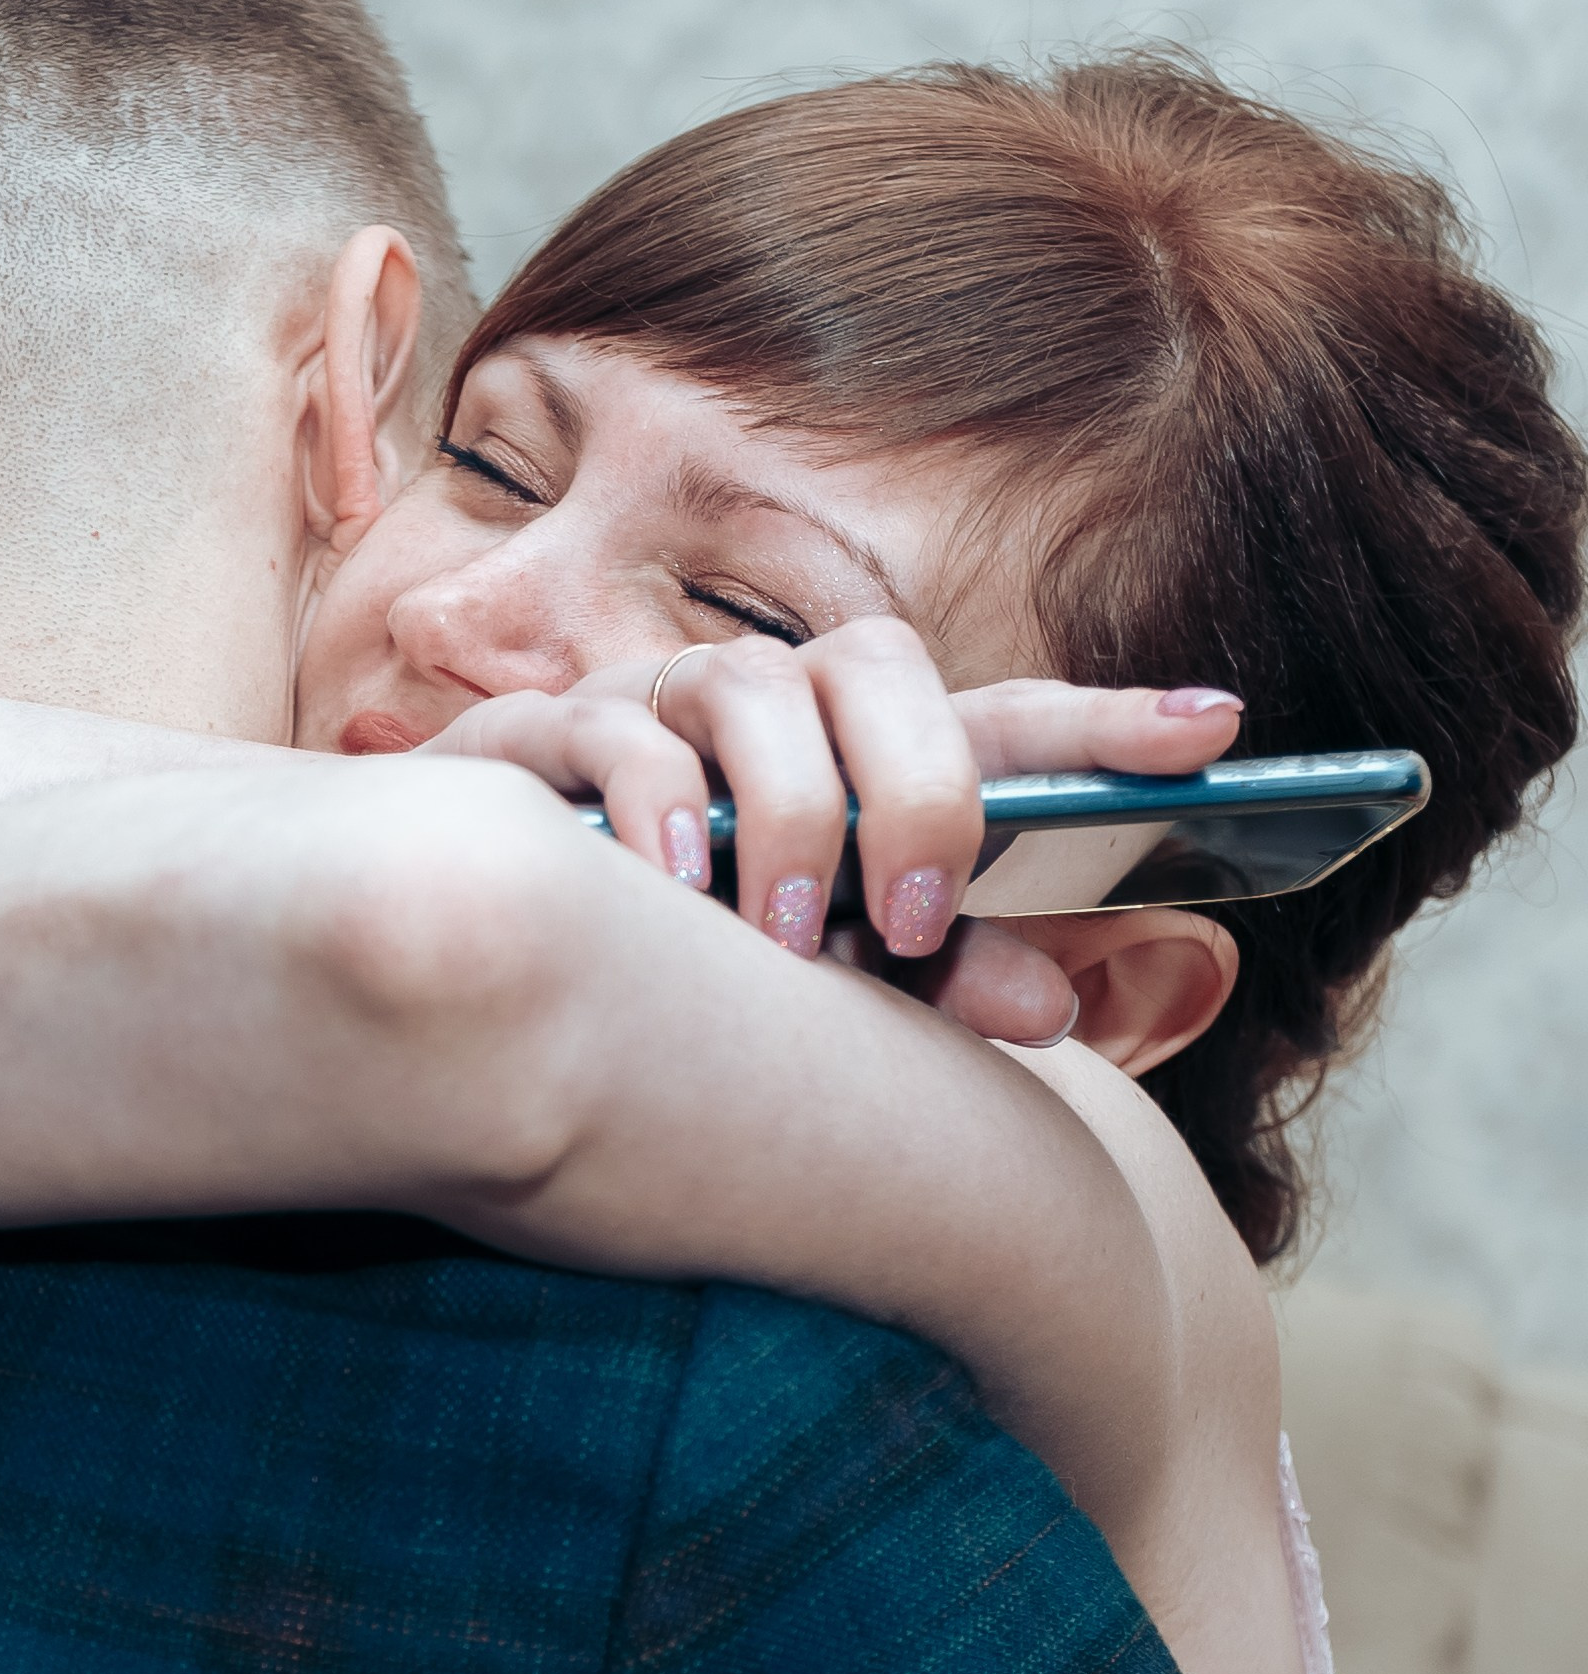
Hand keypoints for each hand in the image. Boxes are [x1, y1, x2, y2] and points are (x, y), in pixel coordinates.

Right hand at [422, 622, 1243, 966]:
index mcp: (851, 771)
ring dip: (792, 815)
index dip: (1108, 724)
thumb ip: (932, 988)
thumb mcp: (822, 999)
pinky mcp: (540, 741)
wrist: (453, 981)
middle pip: (876, 667)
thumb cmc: (659, 984)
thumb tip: (1059, 1005)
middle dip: (917, 787)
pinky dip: (657, 804)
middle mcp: (764, 716)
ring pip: (751, 691)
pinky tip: (675, 883)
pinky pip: (617, 733)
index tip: (1220, 729)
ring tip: (792, 935)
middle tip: (915, 916)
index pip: (1000, 725)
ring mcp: (651, 712)